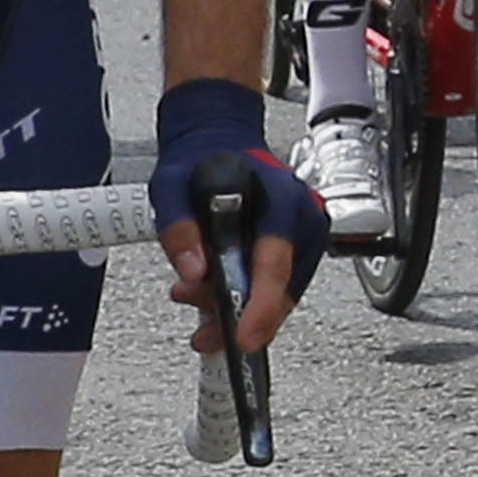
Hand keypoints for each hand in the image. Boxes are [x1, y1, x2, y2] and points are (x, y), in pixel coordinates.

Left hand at [143, 76, 326, 355]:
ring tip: (195, 300)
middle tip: (204, 332)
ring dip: (239, 307)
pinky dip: (248, 297)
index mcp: (280, 198)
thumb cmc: (201, 159)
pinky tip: (214, 295)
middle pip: (282, 287)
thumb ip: (179, 228)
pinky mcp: (299, 245)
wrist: (218, 139)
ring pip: (281, 292)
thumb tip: (194, 273)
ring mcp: (306, 232)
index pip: (275, 264)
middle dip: (241, 315)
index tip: (243, 337)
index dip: (261, 307)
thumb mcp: (171, 184)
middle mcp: (304, 216)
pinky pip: (278, 284)